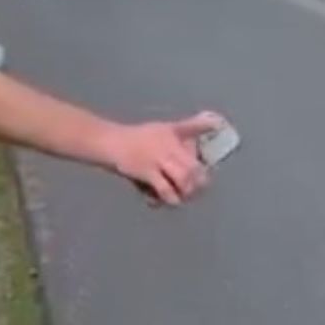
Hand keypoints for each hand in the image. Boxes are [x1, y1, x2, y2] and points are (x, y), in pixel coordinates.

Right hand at [103, 112, 225, 205]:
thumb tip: (212, 124)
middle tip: (199, 189)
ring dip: (187, 190)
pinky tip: (171, 200)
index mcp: (172, 132)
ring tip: (185, 195)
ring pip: (182, 178)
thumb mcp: (163, 128)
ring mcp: (157, 158)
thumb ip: (185, 129)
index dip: (206, 138)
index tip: (211, 154)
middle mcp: (168, 145)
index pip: (193, 131)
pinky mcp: (146, 171)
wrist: (111, 142)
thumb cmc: (138, 137)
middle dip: (199, 180)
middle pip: (192, 165)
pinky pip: (164, 189)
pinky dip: (170, 198)